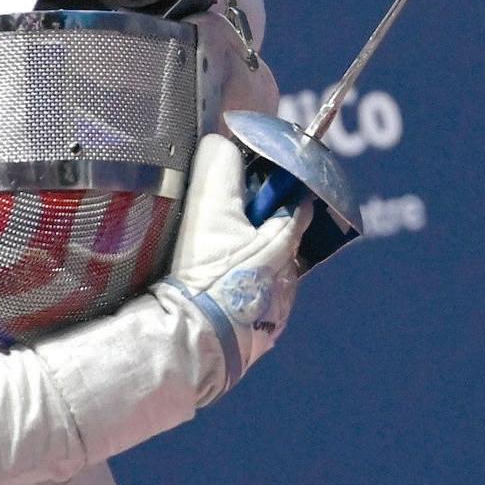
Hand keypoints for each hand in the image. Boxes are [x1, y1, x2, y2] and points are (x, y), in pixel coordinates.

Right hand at [158, 134, 312, 400]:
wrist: (190, 343)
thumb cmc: (205, 273)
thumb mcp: (210, 209)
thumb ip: (221, 167)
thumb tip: (221, 141)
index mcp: (285, 245)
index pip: (295, 202)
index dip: (273, 188)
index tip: (249, 182)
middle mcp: (289, 283)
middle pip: (275, 242)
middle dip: (251, 230)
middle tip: (211, 227)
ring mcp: (273, 317)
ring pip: (261, 277)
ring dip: (241, 267)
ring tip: (201, 266)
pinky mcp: (254, 343)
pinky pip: (247, 308)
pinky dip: (232, 298)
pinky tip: (205, 297)